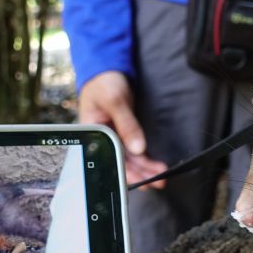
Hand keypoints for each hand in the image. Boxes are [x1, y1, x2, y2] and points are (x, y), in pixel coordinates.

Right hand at [79, 70, 167, 188]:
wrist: (106, 70)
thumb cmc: (104, 83)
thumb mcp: (115, 100)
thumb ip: (127, 124)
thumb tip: (138, 148)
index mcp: (91, 134)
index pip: (107, 158)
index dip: (124, 171)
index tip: (141, 179)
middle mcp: (101, 140)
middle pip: (120, 162)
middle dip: (139, 174)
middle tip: (158, 182)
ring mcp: (112, 138)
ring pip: (129, 159)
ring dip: (145, 169)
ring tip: (161, 177)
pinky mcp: (123, 134)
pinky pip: (134, 151)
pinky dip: (145, 160)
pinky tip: (156, 167)